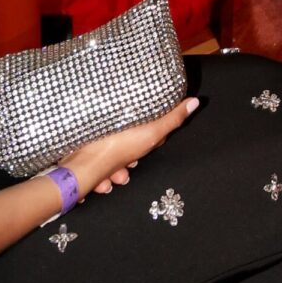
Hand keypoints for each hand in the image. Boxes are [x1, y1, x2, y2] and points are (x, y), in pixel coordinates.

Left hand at [66, 97, 198, 199]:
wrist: (85, 169)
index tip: (149, 143)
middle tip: (129, 166)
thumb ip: (173, 120)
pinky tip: (104, 182)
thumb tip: (196, 100)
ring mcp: (97, 147)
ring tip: (116, 177)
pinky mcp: (86, 160)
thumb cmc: (120, 149)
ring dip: (117, 173)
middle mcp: (112, 133)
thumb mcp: (152, 134)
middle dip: (130, 161)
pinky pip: (98, 170)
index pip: (144, 128)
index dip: (150, 137)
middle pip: (128, 147)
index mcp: (128, 123)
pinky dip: (103, 178)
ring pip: (113, 162)